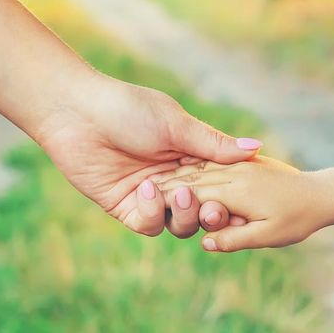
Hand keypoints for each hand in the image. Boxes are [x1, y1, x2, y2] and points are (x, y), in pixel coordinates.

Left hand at [32, 75, 259, 236]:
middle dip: (212, 212)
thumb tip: (257, 148)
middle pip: (205, 210)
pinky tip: (146, 190)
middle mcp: (175, 179)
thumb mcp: (177, 125)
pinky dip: (153, 213)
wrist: (76, 112)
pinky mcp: (126, 207)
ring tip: (179, 192)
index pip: (223, 185)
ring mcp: (152, 195)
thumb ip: (215, 144)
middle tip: (213, 206)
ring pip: (181, 224)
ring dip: (185, 214)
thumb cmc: (128, 108)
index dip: (235, 197)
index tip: (245, 203)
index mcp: (192, 156)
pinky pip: (149, 225)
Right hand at [153, 156, 333, 251]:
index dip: (167, 199)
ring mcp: (240, 167)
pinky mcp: (246, 164)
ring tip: (154, 177)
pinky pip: (213, 162)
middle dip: (165, 184)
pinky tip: (183, 167)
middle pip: (190, 178)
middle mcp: (234, 175)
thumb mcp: (268, 235)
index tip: (145, 199)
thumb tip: (205, 242)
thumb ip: (235, 238)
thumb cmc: (298, 218)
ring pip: (200, 167)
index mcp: (235, 191)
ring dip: (177, 173)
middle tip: (140, 187)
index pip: (191, 193)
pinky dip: (195, 165)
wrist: (323, 194)